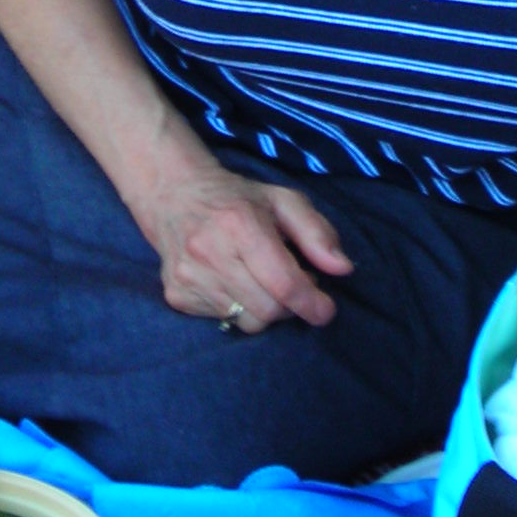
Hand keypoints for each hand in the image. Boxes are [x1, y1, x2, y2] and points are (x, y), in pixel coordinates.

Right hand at [138, 159, 353, 331]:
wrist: (173, 194)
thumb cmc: (237, 198)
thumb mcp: (283, 201)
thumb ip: (317, 232)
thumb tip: (343, 268)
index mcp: (240, 223)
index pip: (283, 282)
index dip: (311, 303)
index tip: (326, 310)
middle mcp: (209, 251)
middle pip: (268, 309)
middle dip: (291, 305)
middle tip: (294, 284)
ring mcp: (189, 277)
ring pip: (246, 321)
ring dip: (266, 309)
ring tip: (264, 281)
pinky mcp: (176, 295)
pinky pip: (223, 321)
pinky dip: (239, 309)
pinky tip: (236, 283)